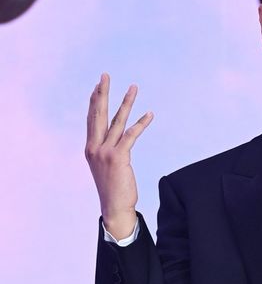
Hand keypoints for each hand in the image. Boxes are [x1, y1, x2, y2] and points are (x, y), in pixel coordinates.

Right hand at [85, 73, 153, 223]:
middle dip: (102, 93)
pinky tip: (149, 114)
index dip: (94, 101)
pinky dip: (141, 124)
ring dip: (126, 102)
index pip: (91, 119)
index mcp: (90, 148)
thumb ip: (106, 151)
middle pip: (98, 114)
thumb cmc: (113, 189)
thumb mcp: (105, 167)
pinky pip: (131, 136)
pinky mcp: (118, 158)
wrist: (114, 208)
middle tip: (105, 75)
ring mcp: (105, 152)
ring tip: (134, 87)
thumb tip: (113, 141)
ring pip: (117, 121)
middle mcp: (95, 147)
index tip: (97, 86)